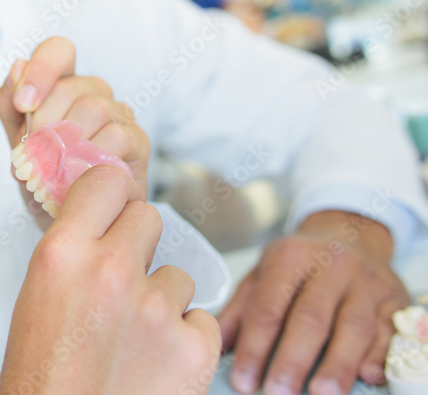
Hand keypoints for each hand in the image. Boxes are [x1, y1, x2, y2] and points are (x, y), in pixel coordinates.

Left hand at [0, 37, 149, 228]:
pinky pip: (116, 136)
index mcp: (63, 83)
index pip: (59, 50)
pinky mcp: (138, 140)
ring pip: (93, 109)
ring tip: (53, 170)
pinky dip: (91, 158)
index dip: (40, 69)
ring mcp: (119, 114)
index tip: (22, 104)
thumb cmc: (43, 175)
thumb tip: (16, 67)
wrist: (68, 218)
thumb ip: (9, 105)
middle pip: (70, 87)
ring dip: (66, 143)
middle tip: (33, 154)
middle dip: (44, 122)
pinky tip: (78, 176)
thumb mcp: (15, 141)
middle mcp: (94, 92)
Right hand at [0, 165, 221, 393]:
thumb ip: (74, 251)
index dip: (112, 197)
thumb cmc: (42, 375)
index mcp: (63, 253)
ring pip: (178, 275)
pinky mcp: (193, 348)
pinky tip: (155, 365)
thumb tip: (106, 217)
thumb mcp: (38, 296)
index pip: (109, 180)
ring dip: (162, 300)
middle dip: (138, 246)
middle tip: (120, 285)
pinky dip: (185, 341)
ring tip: (132, 341)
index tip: (110, 213)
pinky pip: (202, 320)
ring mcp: (157, 310)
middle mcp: (111, 271)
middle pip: (149, 218)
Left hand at [218, 211, 408, 394]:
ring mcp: (366, 282)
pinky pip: (389, 330)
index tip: (244, 380)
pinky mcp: (395, 298)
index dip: (255, 347)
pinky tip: (368, 377)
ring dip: (338, 365)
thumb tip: (216, 344)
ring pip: (353, 327)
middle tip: (278, 393)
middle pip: (310, 318)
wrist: (349, 232)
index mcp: (289, 257)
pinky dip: (379, 355)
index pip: (268, 308)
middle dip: (293, 360)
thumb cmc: (300, 261)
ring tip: (322, 393)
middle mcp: (330, 265)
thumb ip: (240, 310)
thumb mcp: (263, 274)